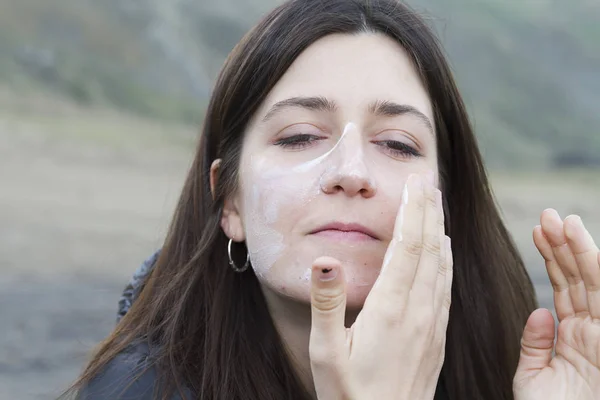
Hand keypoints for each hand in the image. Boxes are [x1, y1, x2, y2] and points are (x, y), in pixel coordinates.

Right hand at [309, 173, 452, 399]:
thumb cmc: (349, 395)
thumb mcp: (326, 352)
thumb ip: (325, 304)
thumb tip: (323, 258)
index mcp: (391, 309)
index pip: (409, 247)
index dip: (413, 211)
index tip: (416, 183)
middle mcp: (418, 312)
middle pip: (430, 249)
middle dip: (429, 211)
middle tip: (428, 181)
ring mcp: (431, 325)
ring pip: (442, 266)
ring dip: (440, 231)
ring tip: (437, 205)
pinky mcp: (435, 338)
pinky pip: (445, 288)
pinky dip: (446, 260)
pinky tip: (444, 251)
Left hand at [513, 209, 599, 398]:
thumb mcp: (533, 376)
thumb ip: (534, 343)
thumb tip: (538, 311)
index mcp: (573, 337)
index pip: (563, 288)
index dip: (551, 258)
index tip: (537, 230)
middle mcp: (592, 331)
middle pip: (579, 279)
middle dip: (564, 245)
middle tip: (549, 214)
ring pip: (594, 283)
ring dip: (580, 249)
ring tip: (564, 220)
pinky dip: (597, 271)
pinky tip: (586, 247)